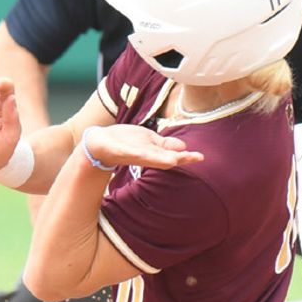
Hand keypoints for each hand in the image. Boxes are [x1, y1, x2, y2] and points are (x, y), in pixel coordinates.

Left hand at [81, 123, 203, 171]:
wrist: (101, 143)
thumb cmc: (126, 142)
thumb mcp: (149, 141)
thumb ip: (165, 145)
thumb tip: (184, 148)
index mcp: (154, 152)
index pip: (173, 155)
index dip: (186, 156)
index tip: (200, 157)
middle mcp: (146, 156)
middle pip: (165, 158)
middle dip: (179, 158)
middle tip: (195, 158)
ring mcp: (133, 153)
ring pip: (150, 157)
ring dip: (162, 158)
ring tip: (176, 159)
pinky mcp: (120, 150)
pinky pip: (130, 152)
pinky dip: (138, 153)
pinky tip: (145, 153)